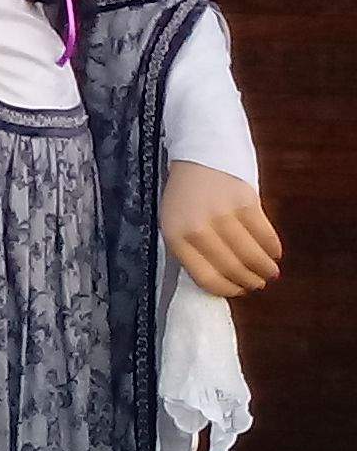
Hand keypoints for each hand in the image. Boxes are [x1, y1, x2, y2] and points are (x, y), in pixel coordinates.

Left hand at [162, 161, 279, 298]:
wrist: (199, 158)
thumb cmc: (186, 197)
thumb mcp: (175, 225)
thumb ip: (192, 251)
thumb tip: (221, 281)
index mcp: (176, 238)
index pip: (206, 277)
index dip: (227, 290)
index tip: (238, 292)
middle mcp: (199, 229)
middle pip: (232, 268)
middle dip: (249, 281)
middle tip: (259, 284)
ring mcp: (224, 215)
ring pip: (252, 255)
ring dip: (265, 269)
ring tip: (270, 273)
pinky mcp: (247, 202)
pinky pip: (266, 235)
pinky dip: (273, 249)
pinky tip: (274, 254)